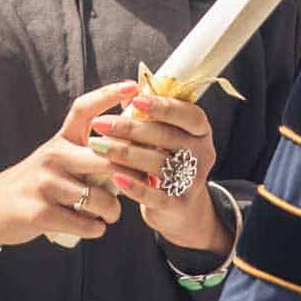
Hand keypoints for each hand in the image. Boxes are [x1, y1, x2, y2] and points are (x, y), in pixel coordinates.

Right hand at [0, 81, 136, 249]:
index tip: (133, 87)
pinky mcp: (41, 213)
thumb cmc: (35, 184)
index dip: (109, 95)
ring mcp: (46, 184)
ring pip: (102, 199)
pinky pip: (87, 224)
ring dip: (113, 211)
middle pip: (108, 158)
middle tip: (141, 184)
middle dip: (132, 174)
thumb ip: (86, 154)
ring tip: (109, 213)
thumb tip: (135, 154)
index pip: (84, 108)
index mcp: (60, 140)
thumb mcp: (55, 159)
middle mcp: (53, 156)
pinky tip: (93, 226)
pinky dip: (96, 228)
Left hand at [89, 90, 228, 255]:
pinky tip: (115, 176)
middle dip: (129, 128)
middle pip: (166, 136)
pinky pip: (154, 194)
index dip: (162, 106)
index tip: (135, 99)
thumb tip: (122, 93)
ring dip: (124, 153)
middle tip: (99, 123)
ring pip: (157, 163)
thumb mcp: (166, 137)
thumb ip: (150, 117)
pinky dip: (133, 185)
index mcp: (201, 131)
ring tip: (97, 146)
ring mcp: (193, 181)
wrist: (180, 207)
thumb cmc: (165, 159)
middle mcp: (203, 154)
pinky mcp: (179, 204)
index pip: (188, 114)